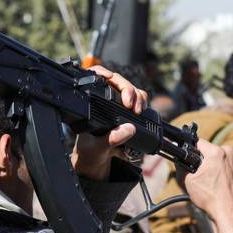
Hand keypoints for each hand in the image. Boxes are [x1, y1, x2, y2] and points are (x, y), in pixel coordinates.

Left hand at [71, 65, 148, 180]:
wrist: (96, 160)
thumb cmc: (90, 150)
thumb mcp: (97, 148)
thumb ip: (111, 140)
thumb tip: (129, 129)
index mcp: (89, 104)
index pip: (94, 78)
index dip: (101, 72)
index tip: (109, 77)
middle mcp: (103, 100)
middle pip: (117, 81)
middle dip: (128, 89)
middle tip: (131, 105)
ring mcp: (117, 104)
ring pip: (130, 89)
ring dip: (138, 95)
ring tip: (138, 110)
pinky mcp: (128, 110)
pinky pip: (138, 100)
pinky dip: (143, 102)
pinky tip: (141, 110)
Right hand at [179, 140, 232, 232]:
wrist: (227, 210)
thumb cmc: (209, 197)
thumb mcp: (187, 180)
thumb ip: (180, 166)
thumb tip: (178, 160)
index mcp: (216, 153)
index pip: (198, 142)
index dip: (191, 148)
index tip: (188, 154)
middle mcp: (229, 153)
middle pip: (210, 150)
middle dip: (204, 158)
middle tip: (200, 172)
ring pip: (221, 157)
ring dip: (215, 163)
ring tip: (211, 179)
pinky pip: (230, 163)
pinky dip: (225, 169)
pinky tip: (220, 181)